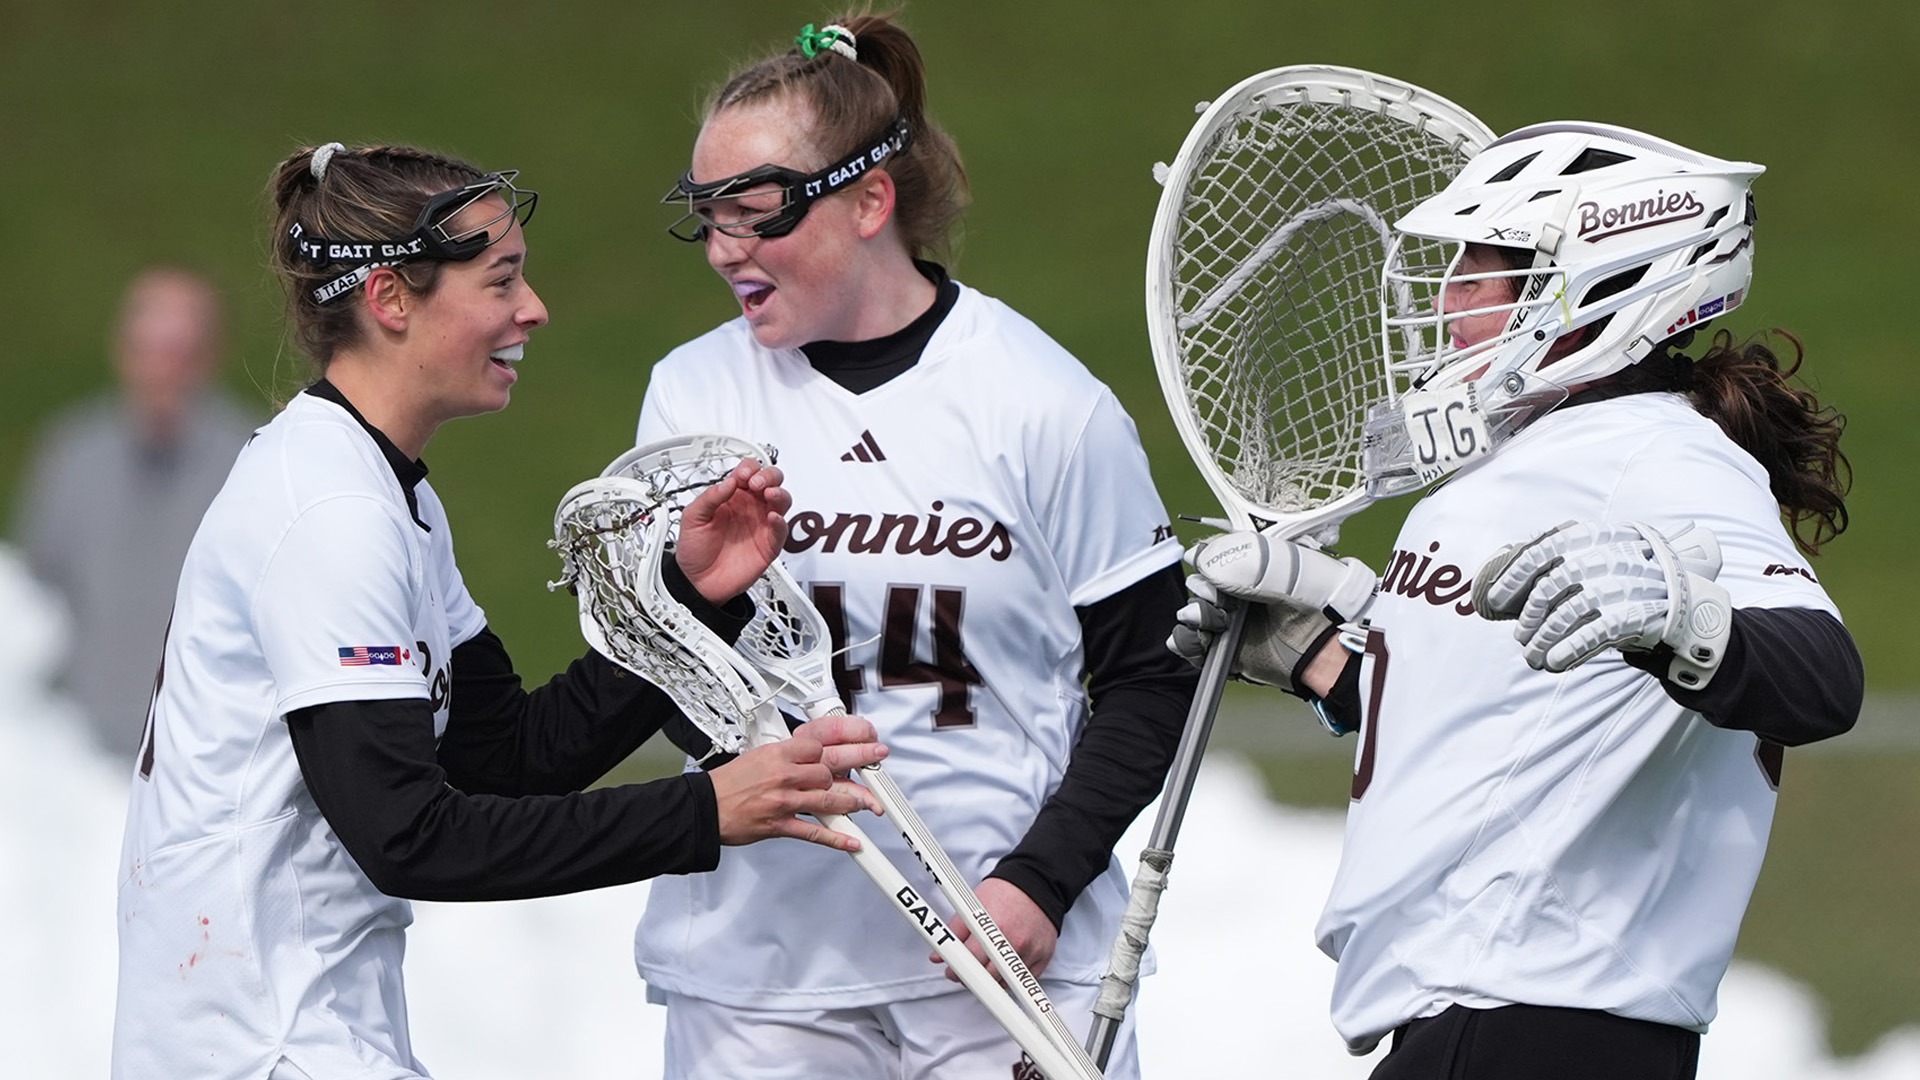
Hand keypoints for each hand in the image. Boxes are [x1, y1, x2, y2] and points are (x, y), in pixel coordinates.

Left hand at [673, 459, 792, 603]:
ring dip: (779, 493)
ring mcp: (761, 524)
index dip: (749, 469)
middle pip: (771, 481)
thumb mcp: (693, 517)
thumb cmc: (695, 550)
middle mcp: (750, 507)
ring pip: (782, 501)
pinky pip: (781, 529)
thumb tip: (728, 482)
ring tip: (769, 494)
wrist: (698, 581)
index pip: (748, 472)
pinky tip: (772, 518)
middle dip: (769, 476)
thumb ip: (710, 497)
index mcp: (732, 497)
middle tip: (757, 483)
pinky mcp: (769, 544)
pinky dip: (780, 521)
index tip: (741, 476)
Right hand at [708, 714, 886, 851]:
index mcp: (778, 754)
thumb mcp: (758, 755)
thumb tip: (812, 755)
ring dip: (853, 802)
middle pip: (831, 768)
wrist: (705, 808)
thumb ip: (787, 755)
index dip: (841, 745)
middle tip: (877, 759)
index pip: (819, 746)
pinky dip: (836, 838)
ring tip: (869, 803)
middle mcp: (784, 775)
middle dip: (859, 761)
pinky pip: (813, 832)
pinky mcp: (780, 825)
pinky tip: (852, 840)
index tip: (857, 744)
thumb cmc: (729, 783)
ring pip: (828, 799)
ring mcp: (783, 801)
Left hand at [929, 877, 1057, 983]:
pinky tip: (1003, 967)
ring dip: (991, 980)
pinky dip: (1011, 978)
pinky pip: (1024, 980)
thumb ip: (954, 931)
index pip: (970, 961)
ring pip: (1005, 982)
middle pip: (988, 976)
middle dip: (972, 977)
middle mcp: (1014, 942)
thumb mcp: (972, 905)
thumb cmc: (1004, 892)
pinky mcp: (1043, 956)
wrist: (1036, 882)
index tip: (952, 972)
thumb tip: (937, 955)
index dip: (957, 970)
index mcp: (993, 928)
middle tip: (967, 970)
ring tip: (985, 965)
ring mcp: (1030, 951)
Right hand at [1167, 531, 1375, 694]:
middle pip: (1199, 584)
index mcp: (1253, 564)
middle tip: (1219, 603)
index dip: (1207, 561)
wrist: (1332, 653)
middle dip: (1202, 592)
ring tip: (1215, 624)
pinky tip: (1201, 640)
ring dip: (1195, 618)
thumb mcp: (1289, 571)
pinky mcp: (1225, 651)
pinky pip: (1191, 644)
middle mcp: (1239, 591)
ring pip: (1191, 614)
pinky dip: (1188, 642)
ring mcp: (1230, 621)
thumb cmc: (1321, 605)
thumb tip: (1200, 557)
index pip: (1214, 554)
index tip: (1208, 570)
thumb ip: (1247, 560)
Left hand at [1472, 519, 1731, 686]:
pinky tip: (1554, 663)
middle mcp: (1609, 556)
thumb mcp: (1596, 559)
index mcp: (1594, 537)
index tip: (1495, 599)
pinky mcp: (1639, 613)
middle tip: (1521, 636)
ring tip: (1532, 656)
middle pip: (1553, 585)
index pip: (1543, 550)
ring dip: (1544, 639)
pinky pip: (1595, 633)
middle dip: (1530, 614)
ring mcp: (1626, 584)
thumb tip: (1502, 592)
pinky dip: (1569, 650)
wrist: (1685, 601)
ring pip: (1569, 612)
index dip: (1514, 575)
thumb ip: (1557, 567)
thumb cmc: (1625, 582)